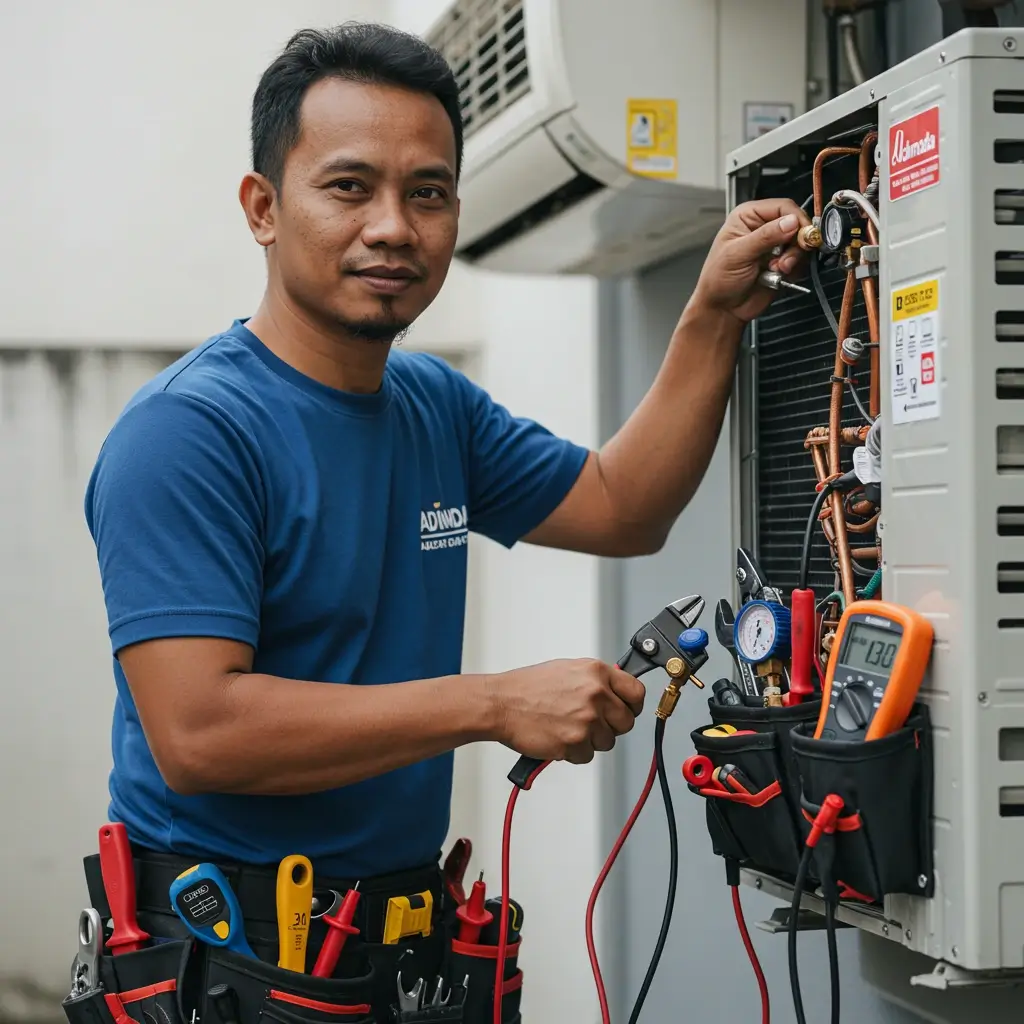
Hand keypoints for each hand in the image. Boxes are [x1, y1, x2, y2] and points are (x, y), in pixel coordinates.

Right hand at [490, 659, 645, 763]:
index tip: (627, 710)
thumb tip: (616, 692)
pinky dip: (574, 752)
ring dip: (590, 740)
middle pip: (626, 722)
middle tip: (590, 723)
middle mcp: (596, 694)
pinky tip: (558, 736)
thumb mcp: (568, 670)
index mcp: (596, 673)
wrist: (501, 703)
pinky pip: (587, 755)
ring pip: (606, 742)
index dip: (632, 705)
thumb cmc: (528, 687)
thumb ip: (595, 680)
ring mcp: (586, 720)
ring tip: (567, 726)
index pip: (636, 693)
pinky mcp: (575, 742)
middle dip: (610, 726)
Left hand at [691, 198, 810, 323]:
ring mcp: (774, 245)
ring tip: (777, 269)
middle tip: (785, 259)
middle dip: (796, 242)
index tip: (803, 235)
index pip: (783, 206)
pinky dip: (794, 269)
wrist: (723, 308)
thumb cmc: (719, 279)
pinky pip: (800, 260)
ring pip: (801, 243)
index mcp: (749, 216)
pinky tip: (778, 276)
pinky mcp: (783, 262)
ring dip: (793, 258)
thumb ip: (765, 237)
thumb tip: (791, 221)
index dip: (797, 219)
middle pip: (797, 223)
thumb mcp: (738, 254)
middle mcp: (763, 227)